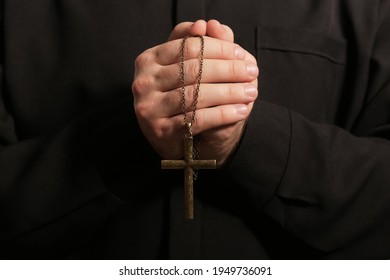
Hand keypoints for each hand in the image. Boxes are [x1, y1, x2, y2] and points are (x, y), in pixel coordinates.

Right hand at [132, 21, 257, 166]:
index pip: (189, 46)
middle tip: (252, 72)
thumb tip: (209, 24)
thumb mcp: (184, 68)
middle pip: (194, 69)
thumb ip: (197, 45)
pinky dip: (224, 113)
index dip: (220, 49)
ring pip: (197, 94)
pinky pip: (198, 118)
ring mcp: (149, 107)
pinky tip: (241, 110)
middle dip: (229, 69)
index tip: (242, 55)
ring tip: (251, 91)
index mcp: (148, 60)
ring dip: (230, 92)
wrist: (171, 138)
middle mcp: (143, 82)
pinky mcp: (161, 130)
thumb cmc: (180, 97)